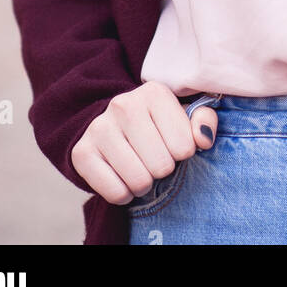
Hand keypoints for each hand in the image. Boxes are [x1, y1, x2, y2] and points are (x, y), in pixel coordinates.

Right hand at [70, 81, 218, 204]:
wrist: (112, 126)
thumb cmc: (158, 124)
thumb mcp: (184, 116)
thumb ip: (203, 121)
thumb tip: (203, 140)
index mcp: (154, 92)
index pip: (185, 146)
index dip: (183, 153)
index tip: (172, 143)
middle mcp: (123, 105)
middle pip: (162, 166)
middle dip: (163, 169)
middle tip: (154, 158)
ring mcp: (100, 128)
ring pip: (140, 181)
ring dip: (145, 183)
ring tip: (140, 167)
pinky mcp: (82, 152)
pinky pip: (115, 193)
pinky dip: (124, 194)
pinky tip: (122, 177)